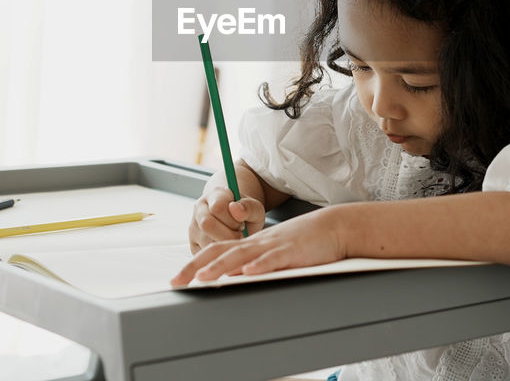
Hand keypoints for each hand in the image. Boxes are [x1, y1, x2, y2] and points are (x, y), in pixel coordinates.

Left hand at [171, 206, 347, 285]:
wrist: (333, 227)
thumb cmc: (304, 242)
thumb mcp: (273, 252)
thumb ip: (252, 263)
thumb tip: (230, 278)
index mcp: (251, 244)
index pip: (215, 251)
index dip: (194, 264)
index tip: (177, 279)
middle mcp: (257, 243)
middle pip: (220, 252)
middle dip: (195, 267)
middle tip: (176, 281)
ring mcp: (273, 246)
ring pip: (242, 256)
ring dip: (220, 267)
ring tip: (202, 277)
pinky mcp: (292, 251)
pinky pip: (273, 259)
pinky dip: (260, 266)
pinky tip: (248, 274)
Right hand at [188, 186, 266, 252]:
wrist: (237, 222)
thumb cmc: (246, 215)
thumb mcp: (255, 209)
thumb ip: (249, 207)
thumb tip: (234, 208)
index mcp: (214, 195)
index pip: (217, 207)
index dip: (232, 220)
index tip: (242, 224)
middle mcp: (199, 209)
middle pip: (207, 224)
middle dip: (228, 234)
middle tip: (239, 235)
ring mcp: (193, 227)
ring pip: (204, 241)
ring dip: (224, 245)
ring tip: (233, 240)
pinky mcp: (193, 244)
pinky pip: (203, 254)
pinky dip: (218, 255)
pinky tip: (226, 247)